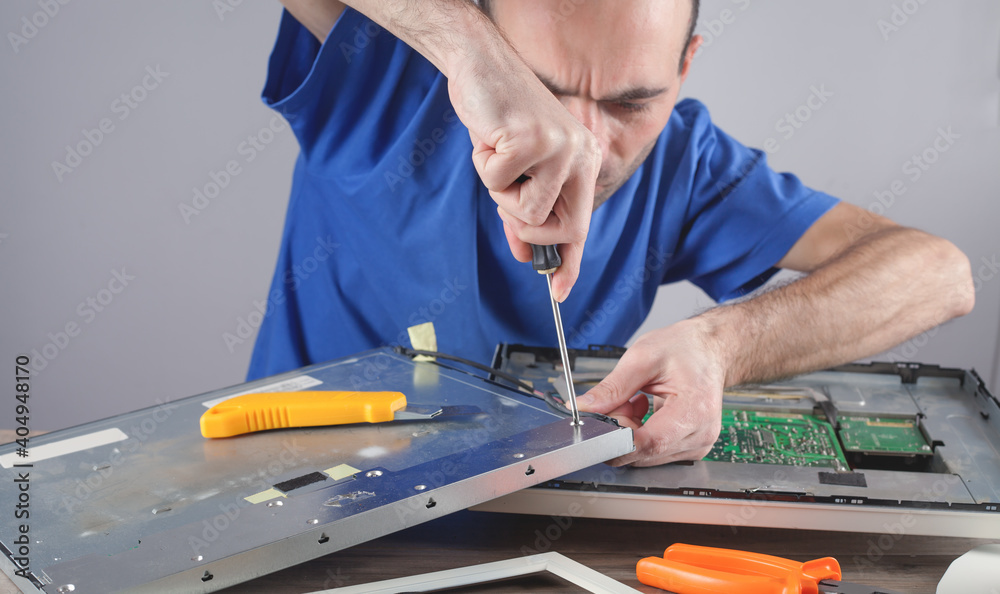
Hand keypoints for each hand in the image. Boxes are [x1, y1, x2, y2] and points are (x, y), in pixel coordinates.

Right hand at [447, 39, 599, 300]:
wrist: (482, 64)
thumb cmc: (501, 118)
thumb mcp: (517, 171)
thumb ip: (524, 214)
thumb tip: (526, 256)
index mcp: (584, 162)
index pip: (581, 226)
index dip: (571, 263)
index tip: (559, 292)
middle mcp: (580, 155)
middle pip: (562, 229)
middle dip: (526, 227)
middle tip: (507, 196)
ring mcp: (559, 147)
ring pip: (526, 211)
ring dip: (500, 191)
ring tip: (499, 155)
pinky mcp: (531, 140)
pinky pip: (498, 183)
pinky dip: (483, 166)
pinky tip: (490, 138)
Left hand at [576, 319, 728, 465]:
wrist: (709, 349)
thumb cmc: (686, 349)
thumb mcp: (643, 357)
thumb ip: (612, 387)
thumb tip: (584, 408)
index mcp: (694, 411)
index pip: (648, 444)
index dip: (616, 437)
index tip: (598, 421)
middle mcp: (700, 435)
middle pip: (643, 451)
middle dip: (620, 429)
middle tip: (619, 400)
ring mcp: (697, 445)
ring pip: (645, 454)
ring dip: (629, 431)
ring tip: (635, 401)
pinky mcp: (690, 447)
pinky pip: (653, 451)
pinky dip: (640, 433)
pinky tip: (643, 411)